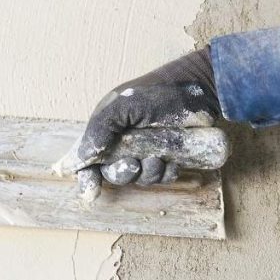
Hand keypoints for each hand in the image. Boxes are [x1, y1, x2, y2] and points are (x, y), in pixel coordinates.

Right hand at [56, 47, 220, 200]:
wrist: (198, 87)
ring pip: (140, 177)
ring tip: (158, 158)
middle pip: (114, 173)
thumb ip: (99, 129)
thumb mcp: (122, 105)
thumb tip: (82, 159)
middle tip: (133, 165)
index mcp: (108, 129)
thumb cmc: (157, 91)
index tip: (91, 192)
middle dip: (122, 173)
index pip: (90, 159)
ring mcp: (148, 150)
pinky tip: (172, 162)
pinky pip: (162, 176)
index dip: (88, 178)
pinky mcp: (169, 155)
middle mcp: (124, 142)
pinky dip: (166, 173)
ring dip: (148, 173)